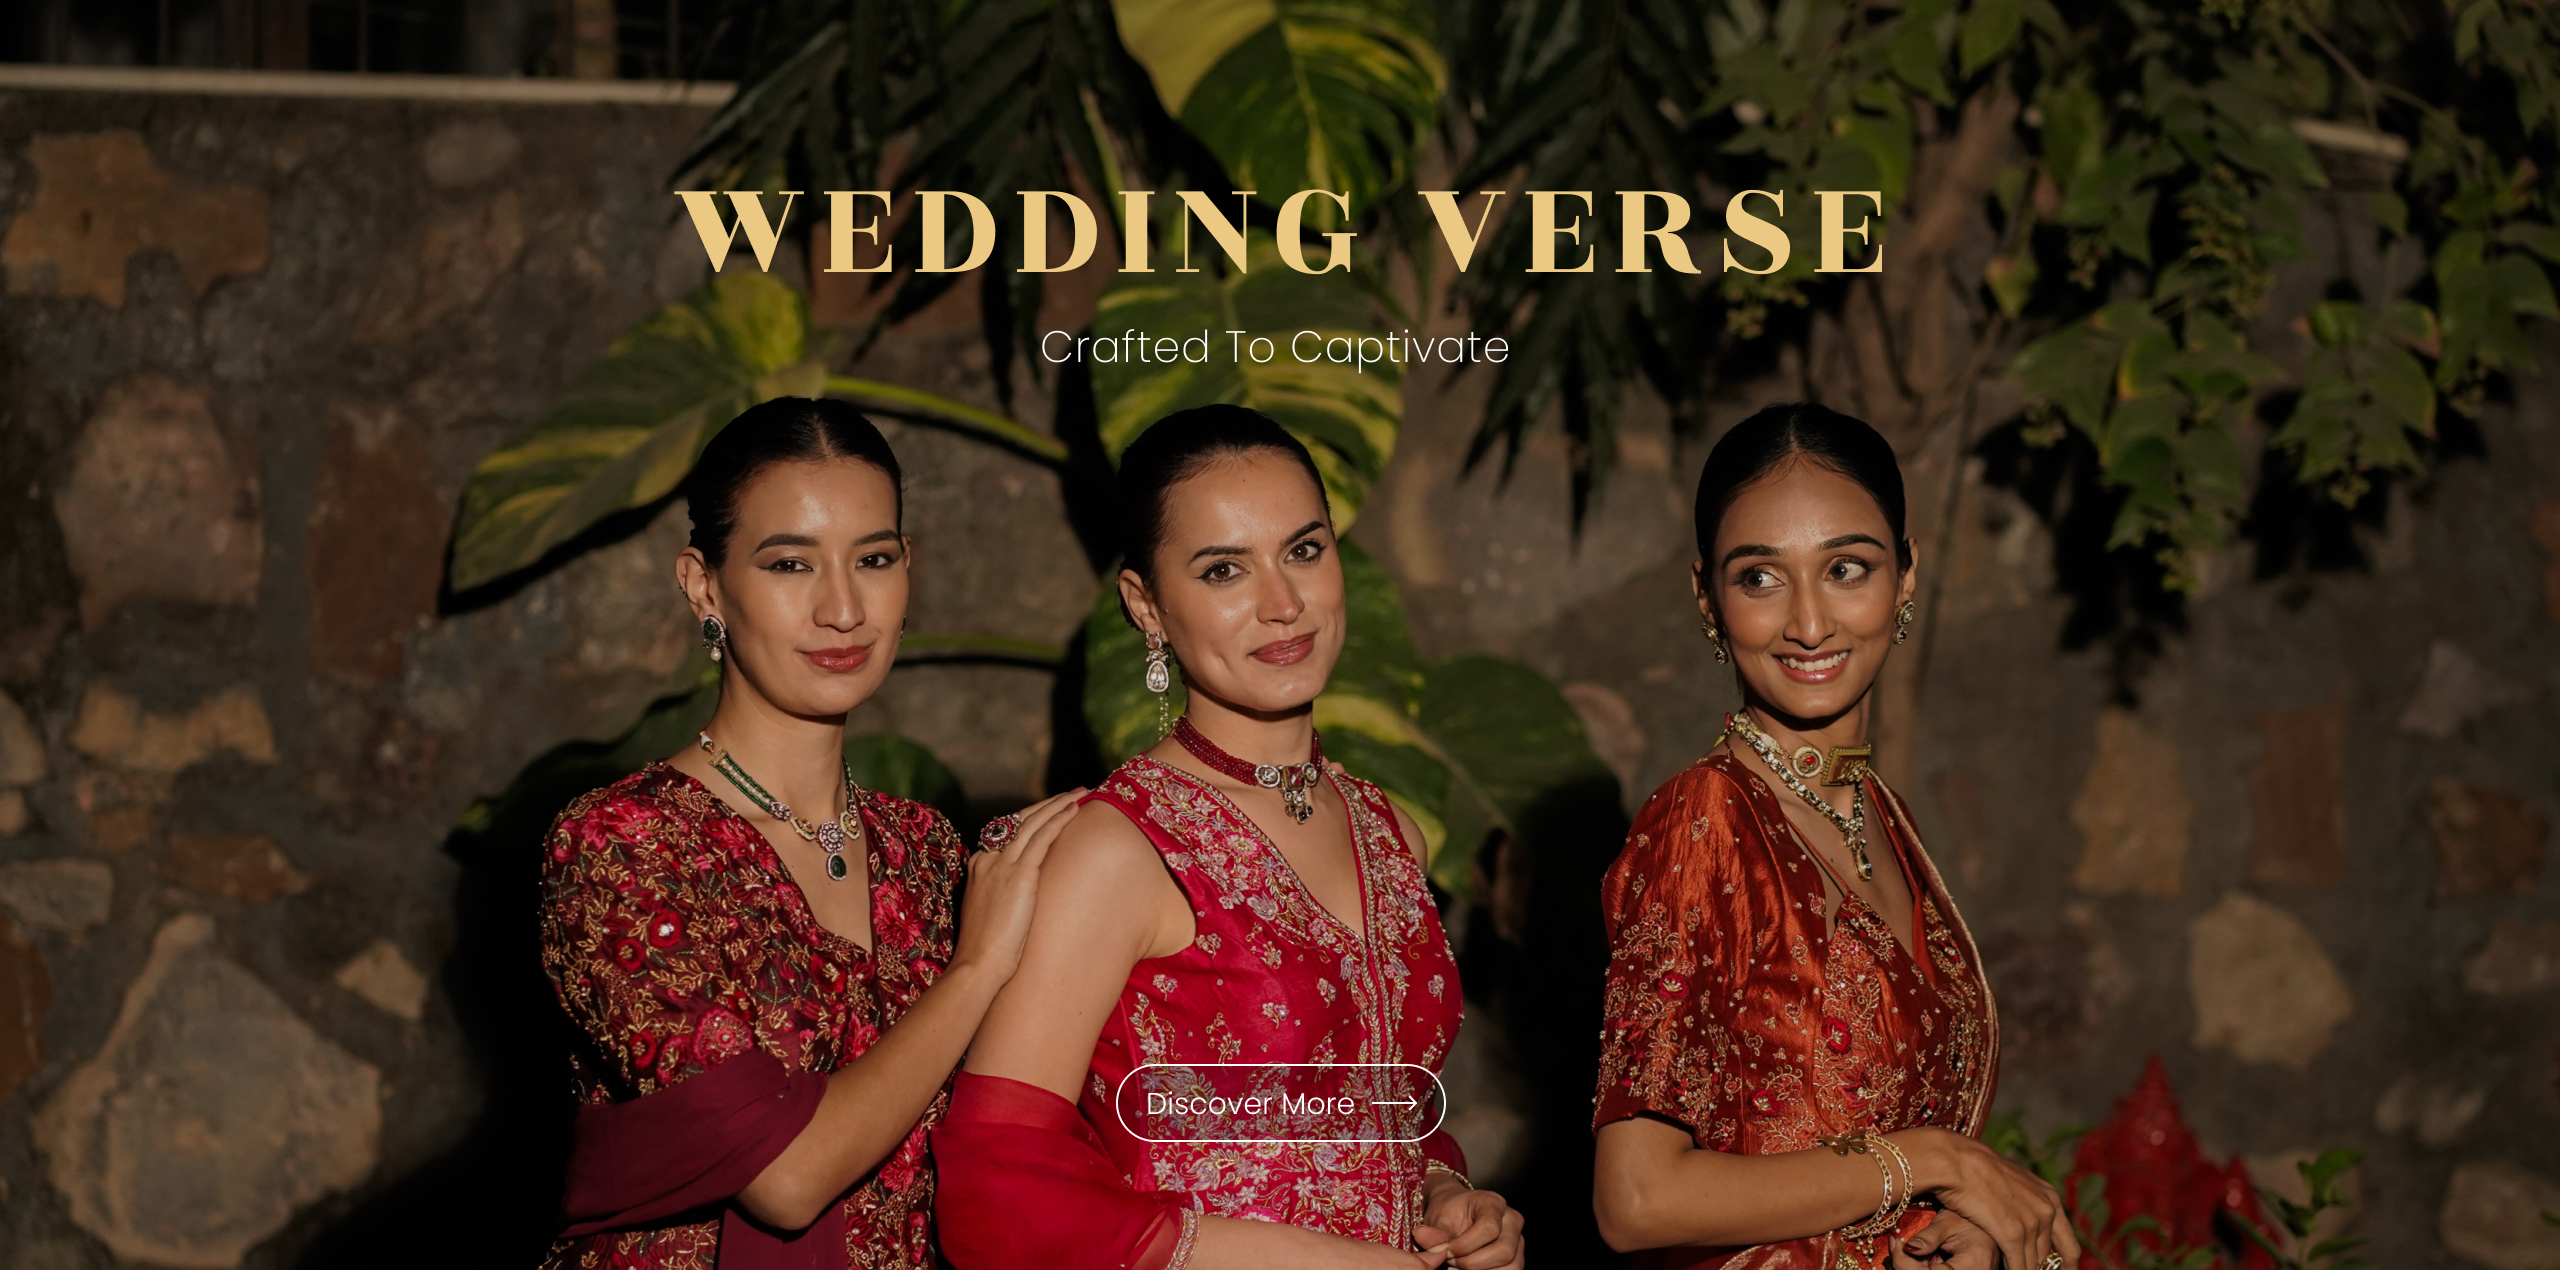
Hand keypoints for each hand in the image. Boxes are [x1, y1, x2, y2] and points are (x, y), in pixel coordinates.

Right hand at [950, 790, 1080, 980]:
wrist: (978, 965)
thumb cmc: (986, 950)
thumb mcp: (991, 912)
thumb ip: (1003, 894)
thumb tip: (1023, 895)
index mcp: (978, 865)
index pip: (1007, 830)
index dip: (1031, 817)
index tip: (1051, 810)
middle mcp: (987, 858)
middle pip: (1020, 819)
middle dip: (1047, 804)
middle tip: (1071, 793)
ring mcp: (1001, 864)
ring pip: (1032, 823)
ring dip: (1058, 804)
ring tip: (1079, 793)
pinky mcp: (1018, 874)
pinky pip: (1041, 838)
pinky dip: (1058, 820)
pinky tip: (1073, 811)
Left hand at [1413, 1174, 1525, 1269]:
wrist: (1456, 1213)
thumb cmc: (1449, 1213)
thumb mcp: (1438, 1219)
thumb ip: (1434, 1232)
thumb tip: (1421, 1235)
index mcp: (1494, 1203)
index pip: (1489, 1228)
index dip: (1466, 1245)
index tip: (1446, 1250)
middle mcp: (1512, 1220)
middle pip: (1504, 1251)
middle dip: (1473, 1263)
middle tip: (1451, 1262)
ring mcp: (1518, 1240)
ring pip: (1511, 1266)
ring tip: (1457, 1268)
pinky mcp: (1517, 1256)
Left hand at [1891, 1209, 1996, 1269]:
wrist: (1991, 1228)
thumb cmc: (1972, 1220)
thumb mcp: (1950, 1222)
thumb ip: (1930, 1236)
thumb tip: (1908, 1248)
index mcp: (1974, 1265)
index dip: (1905, 1264)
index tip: (1894, 1244)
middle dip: (1905, 1267)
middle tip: (1894, 1248)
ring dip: (1910, 1269)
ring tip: (1901, 1251)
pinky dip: (1919, 1269)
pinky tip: (1912, 1258)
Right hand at [1895, 1130, 2074, 1269]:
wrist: (1958, 1160)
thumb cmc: (1977, 1168)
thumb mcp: (2012, 1182)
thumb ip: (2025, 1201)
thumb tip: (2024, 1215)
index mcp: (2050, 1199)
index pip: (2069, 1247)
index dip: (2065, 1265)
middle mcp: (2047, 1211)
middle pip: (2048, 1259)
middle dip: (2038, 1269)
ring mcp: (2032, 1223)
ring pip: (2033, 1265)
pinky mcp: (2013, 1234)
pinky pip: (2019, 1266)